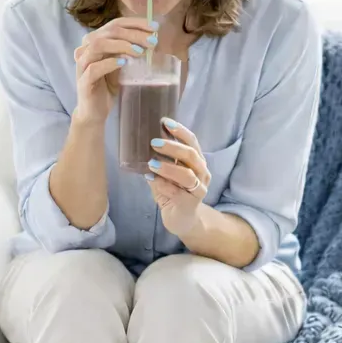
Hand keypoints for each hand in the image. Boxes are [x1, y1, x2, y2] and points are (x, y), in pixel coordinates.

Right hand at [73, 17, 157, 124]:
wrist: (94, 113)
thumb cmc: (107, 87)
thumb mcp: (121, 66)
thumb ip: (129, 52)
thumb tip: (150, 39)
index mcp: (95, 42)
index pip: (115, 24)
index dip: (135, 23)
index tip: (154, 27)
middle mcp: (86, 49)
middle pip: (109, 32)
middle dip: (133, 34)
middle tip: (152, 40)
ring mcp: (82, 65)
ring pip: (99, 45)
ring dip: (122, 45)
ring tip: (139, 51)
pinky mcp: (83, 81)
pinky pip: (94, 68)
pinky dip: (110, 63)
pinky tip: (124, 63)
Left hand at [147, 119, 210, 237]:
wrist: (183, 221)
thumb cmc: (174, 193)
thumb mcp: (166, 175)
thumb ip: (159, 161)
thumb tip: (139, 144)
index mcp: (197, 162)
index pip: (192, 142)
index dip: (180, 131)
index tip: (165, 121)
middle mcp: (202, 173)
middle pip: (191, 155)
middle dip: (172, 147)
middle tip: (153, 142)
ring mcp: (199, 189)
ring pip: (187, 175)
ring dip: (168, 167)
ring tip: (151, 163)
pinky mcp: (190, 204)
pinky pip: (177, 192)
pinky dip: (162, 184)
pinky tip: (150, 178)